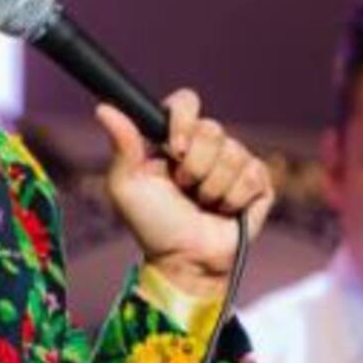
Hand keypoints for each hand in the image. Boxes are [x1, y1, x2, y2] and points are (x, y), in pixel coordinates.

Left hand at [96, 90, 273, 298]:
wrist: (185, 260)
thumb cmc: (153, 224)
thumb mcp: (127, 186)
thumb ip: (122, 145)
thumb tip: (104, 109)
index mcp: (175, 138)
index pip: (186, 102)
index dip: (183, 121)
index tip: (172, 149)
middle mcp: (207, 145)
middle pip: (212, 128)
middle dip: (195, 166)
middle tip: (185, 187)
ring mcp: (234, 162)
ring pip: (233, 153)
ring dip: (212, 187)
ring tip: (202, 203)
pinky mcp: (258, 182)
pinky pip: (253, 174)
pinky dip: (234, 198)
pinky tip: (224, 210)